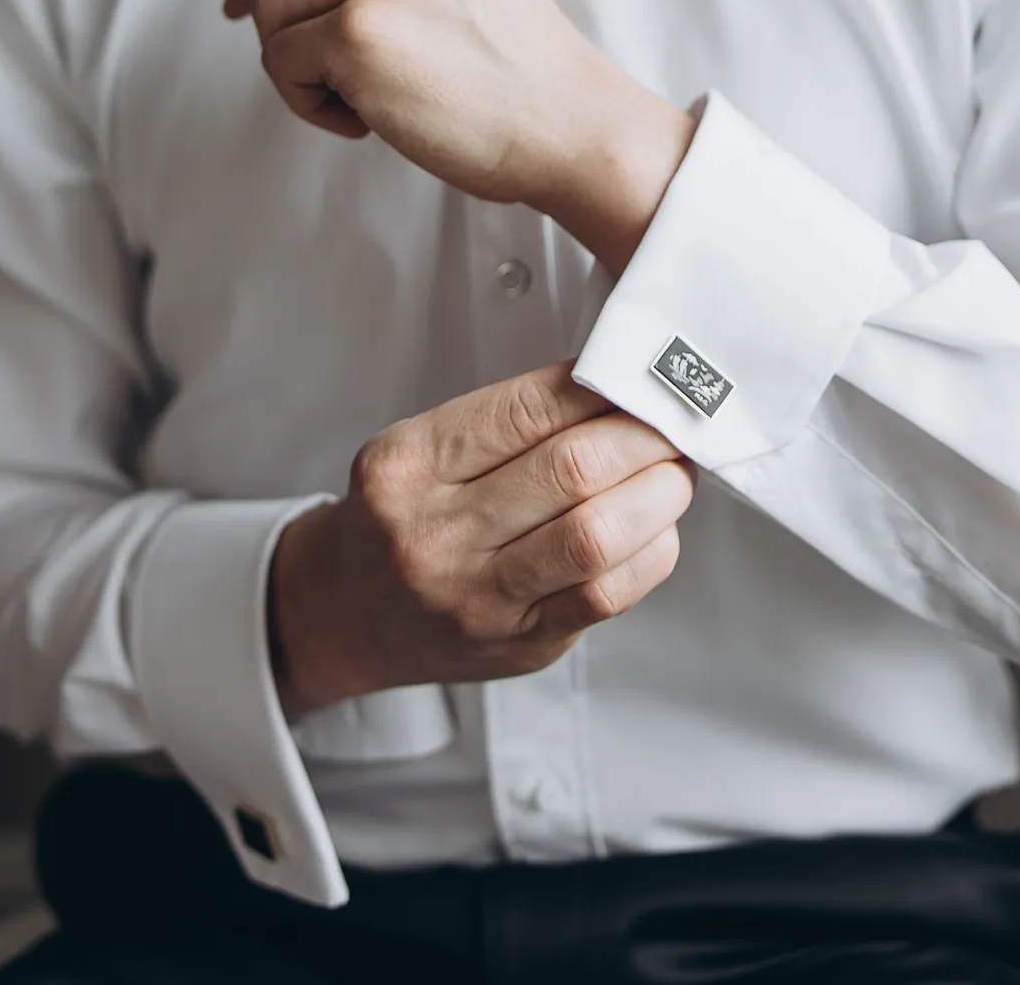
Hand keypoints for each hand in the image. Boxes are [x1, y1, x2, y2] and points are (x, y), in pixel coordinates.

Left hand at [224, 0, 694, 272]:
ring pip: (272, 12)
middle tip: (336, 77)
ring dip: (302, 67)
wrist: (566, 121)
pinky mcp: (354, 29)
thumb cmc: (512, 63)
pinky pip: (280, 63)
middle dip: (291, 26)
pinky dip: (309, 103)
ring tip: (365, 97)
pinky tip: (366, 118)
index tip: (245, 1)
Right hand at [268, 361, 693, 716]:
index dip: (602, 387)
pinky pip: (605, 596)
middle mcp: (435, 534)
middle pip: (573, 472)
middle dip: (643, 439)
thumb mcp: (422, 446)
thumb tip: (617, 387)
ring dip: (658, 495)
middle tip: (672, 423)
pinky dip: (651, 553)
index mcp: (409, 465)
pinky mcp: (519, 643)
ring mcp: (477, 599)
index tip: (637, 375)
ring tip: (673, 472)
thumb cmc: (402, 514)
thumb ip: (511, 420)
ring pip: (596, 537)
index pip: (530, 408)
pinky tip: (655, 529)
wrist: (347, 612)